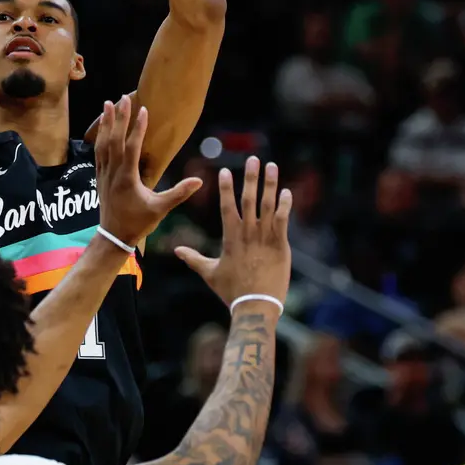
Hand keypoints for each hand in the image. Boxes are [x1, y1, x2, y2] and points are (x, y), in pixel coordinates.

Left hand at [93, 96, 201, 247]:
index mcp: (127, 179)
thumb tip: (199, 181)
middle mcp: (113, 173)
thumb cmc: (138, 223)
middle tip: (122, 98)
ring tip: (108, 104)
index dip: (138, 128)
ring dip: (106, 123)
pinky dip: (99, 137)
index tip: (144, 110)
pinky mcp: (99, 177)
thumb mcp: (161, 209)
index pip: (132, 148)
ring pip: (102, 144)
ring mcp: (103, 174)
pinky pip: (98, 152)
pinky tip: (102, 127)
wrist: (114, 236)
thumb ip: (179, 193)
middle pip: (114, 140)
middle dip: (119, 118)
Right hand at [175, 158, 291, 306]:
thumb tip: (177, 251)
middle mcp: (248, 233)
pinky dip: (285, 205)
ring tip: (272, 166)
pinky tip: (288, 192)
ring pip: (269, 204)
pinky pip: (283, 220)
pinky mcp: (280, 245)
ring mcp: (265, 237)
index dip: (226, 187)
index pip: (227, 206)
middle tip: (253, 158)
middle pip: (249, 198)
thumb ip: (193, 259)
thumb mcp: (209, 273)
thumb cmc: (231, 291)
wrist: (255, 305)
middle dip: (251, 177)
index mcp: (230, 237)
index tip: (225, 170)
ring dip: (271, 184)